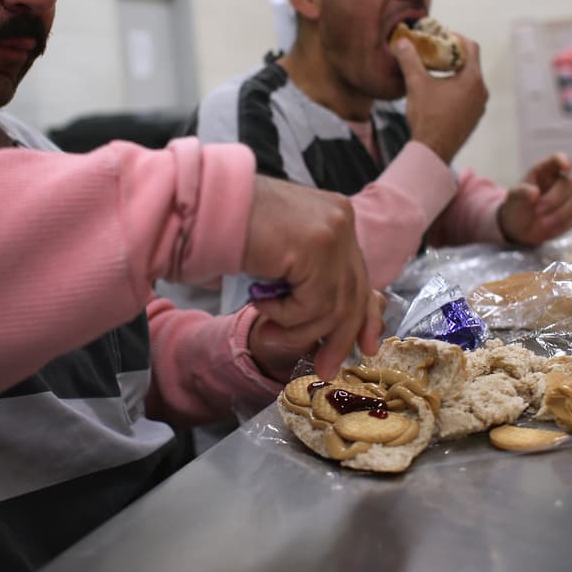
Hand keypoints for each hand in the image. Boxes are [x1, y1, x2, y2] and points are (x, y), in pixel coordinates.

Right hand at [241, 176, 384, 379]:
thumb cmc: (232, 227)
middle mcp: (341, 219)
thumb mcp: (284, 251)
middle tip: (327, 367)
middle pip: (354, 294)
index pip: (360, 275)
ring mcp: (332, 231)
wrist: (205, 204)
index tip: (366, 346)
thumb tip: (335, 319)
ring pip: (333, 307)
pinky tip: (259, 300)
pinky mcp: (316, 246)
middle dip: (339, 338)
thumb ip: (311, 273)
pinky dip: (284, 315)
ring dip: (298, 329)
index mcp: (336, 215)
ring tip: (269, 331)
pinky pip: (311, 304)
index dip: (367, 315)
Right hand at [393, 34, 486, 163]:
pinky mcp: (473, 119)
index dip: (456, 38)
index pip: (471, 47)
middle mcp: (481, 92)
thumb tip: (401, 42)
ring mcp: (479, 107)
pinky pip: (468, 97)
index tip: (441, 37)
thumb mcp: (416, 84)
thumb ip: (409, 60)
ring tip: (434, 73)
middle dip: (453, 56)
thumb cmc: (427, 117)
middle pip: (471, 64)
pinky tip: (438, 95)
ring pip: (469, 82)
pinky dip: (456, 90)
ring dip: (454, 74)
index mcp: (473, 79)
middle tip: (434, 54)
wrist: (432, 151)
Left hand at [497, 153, 571, 246]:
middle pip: (570, 184)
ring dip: (560, 214)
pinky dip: (566, 223)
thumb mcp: (513, 198)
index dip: (563, 160)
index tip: (566, 166)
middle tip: (536, 211)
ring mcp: (570, 196)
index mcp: (544, 171)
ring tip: (541, 222)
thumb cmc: (517, 206)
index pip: (557, 159)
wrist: (520, 228)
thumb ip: (521, 193)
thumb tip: (535, 193)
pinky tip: (552, 226)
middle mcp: (560, 180)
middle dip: (553, 200)